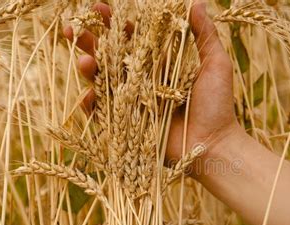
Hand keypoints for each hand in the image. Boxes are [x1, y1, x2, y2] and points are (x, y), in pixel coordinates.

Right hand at [63, 1, 239, 168]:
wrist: (213, 144)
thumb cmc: (217, 105)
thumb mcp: (215, 65)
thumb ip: (205, 34)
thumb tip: (196, 1)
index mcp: (159, 61)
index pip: (131, 37)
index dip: (114, 22)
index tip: (99, 7)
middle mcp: (141, 79)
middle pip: (109, 55)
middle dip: (89, 40)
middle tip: (72, 28)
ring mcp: (132, 101)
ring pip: (102, 80)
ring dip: (88, 69)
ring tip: (84, 61)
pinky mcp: (127, 124)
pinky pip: (102, 112)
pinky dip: (91, 104)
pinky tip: (88, 95)